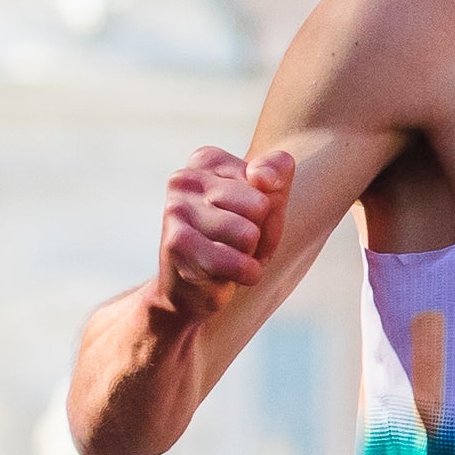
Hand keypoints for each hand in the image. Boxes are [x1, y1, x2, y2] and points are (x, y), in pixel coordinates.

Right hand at [158, 144, 295, 319]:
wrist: (191, 293)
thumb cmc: (234, 243)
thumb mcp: (267, 205)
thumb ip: (277, 173)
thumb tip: (262, 177)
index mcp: (207, 161)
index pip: (271, 179)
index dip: (268, 210)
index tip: (242, 218)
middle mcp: (185, 178)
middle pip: (259, 206)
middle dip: (258, 234)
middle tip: (234, 244)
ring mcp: (176, 209)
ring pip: (248, 234)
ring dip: (248, 255)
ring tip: (227, 257)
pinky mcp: (177, 244)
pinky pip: (238, 263)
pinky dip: (245, 275)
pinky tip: (225, 276)